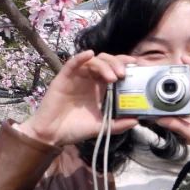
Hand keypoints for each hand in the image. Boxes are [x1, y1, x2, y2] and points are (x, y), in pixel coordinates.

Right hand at [16, 51, 138, 146]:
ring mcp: (76, 78)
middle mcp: (89, 80)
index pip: (114, 69)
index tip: (136, 65)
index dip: (124, 64)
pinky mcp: (63, 78)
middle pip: (105, 61)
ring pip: (92, 61)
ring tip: (112, 78)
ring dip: (104, 65)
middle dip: (116, 64)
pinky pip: (72, 63)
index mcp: (99, 88)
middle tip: (123, 75)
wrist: (53, 135)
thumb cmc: (75, 129)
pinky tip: (89, 54)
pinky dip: (81, 57)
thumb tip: (136, 120)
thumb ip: (118, 124)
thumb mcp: (101, 127)